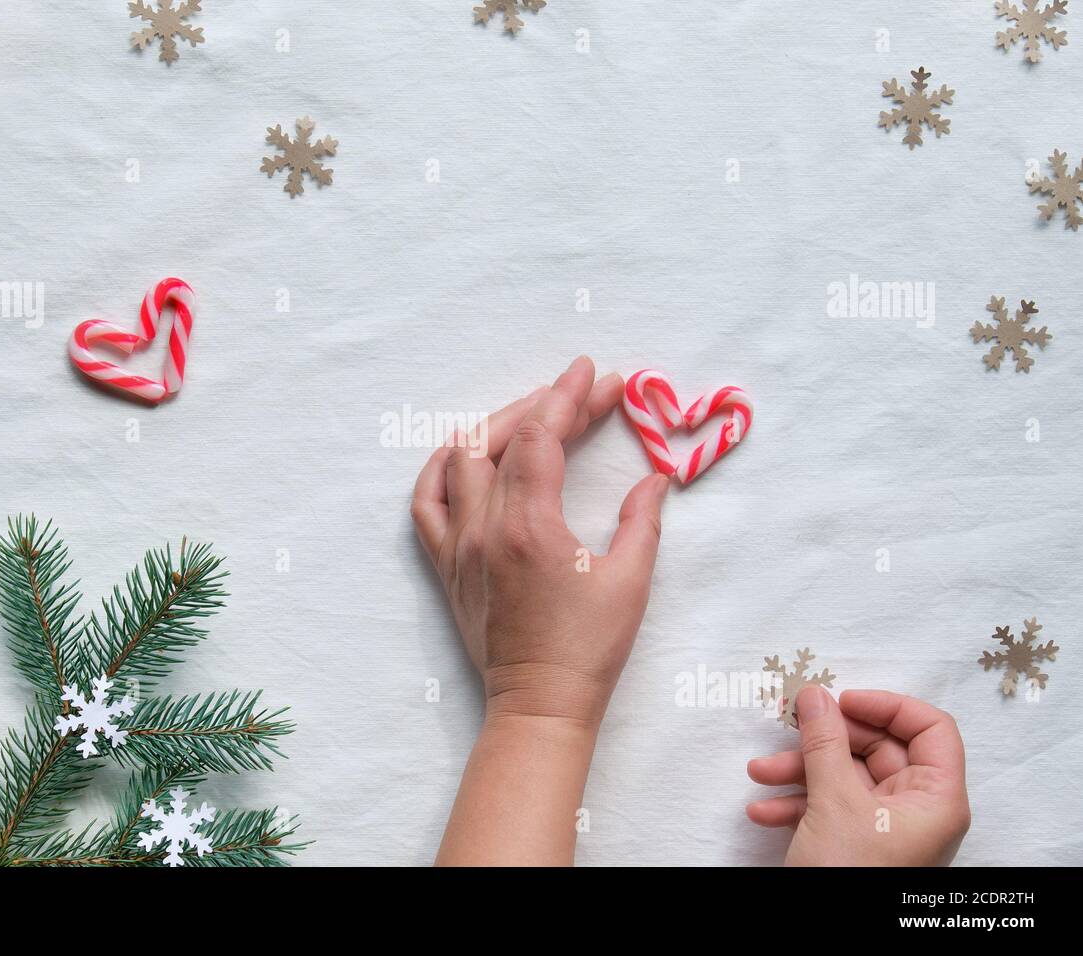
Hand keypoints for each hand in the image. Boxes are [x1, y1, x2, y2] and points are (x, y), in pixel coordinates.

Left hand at [411, 357, 669, 727]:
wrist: (539, 704)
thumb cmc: (589, 649)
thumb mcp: (630, 581)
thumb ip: (641, 520)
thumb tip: (656, 478)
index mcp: (529, 526)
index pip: (539, 436)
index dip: (569, 396)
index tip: (596, 372)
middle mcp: (483, 528)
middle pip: (500, 437)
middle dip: (544, 403)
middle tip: (585, 392)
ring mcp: (457, 546)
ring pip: (458, 460)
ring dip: (495, 426)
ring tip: (534, 415)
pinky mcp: (446, 565)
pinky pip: (426, 503)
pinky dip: (442, 468)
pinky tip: (465, 453)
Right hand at [747, 687, 970, 865]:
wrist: (830, 949)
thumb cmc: (851, 876)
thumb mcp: (833, 801)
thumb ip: (823, 741)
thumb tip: (815, 696)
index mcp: (936, 798)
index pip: (930, 728)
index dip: (887, 706)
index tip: (842, 700)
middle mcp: (917, 810)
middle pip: (878, 749)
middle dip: (824, 740)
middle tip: (790, 728)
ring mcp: (887, 828)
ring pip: (845, 777)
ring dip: (799, 771)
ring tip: (760, 773)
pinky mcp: (858, 843)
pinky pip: (829, 807)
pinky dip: (796, 804)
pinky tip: (764, 810)